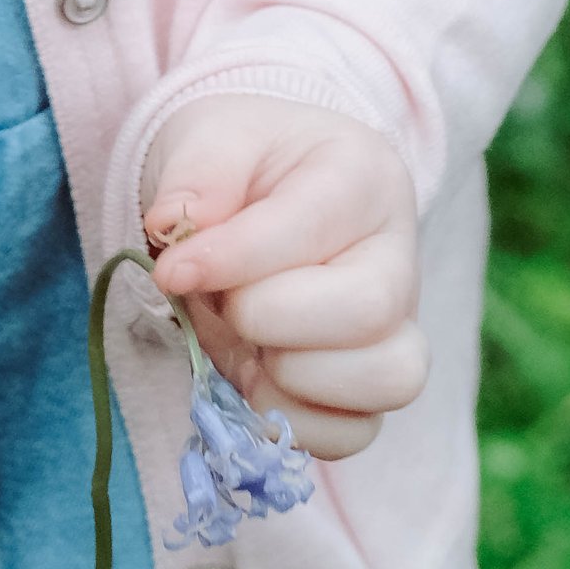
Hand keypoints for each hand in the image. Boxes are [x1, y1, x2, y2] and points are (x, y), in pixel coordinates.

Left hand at [142, 95, 425, 460]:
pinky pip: (356, 432)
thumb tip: (172, 227)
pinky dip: (294, 420)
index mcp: (365, 176)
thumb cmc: (243, 163)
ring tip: (247, 339)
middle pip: (367, 310)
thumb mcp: (212, 136)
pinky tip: (257, 376)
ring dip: (290, 374)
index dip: (234, 258)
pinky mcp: (374, 386)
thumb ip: (197, 173)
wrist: (259, 193)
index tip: (171, 270)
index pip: (313, 227)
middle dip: (266, 316)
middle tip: (222, 299)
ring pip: (388, 380)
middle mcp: (397, 255)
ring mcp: (398, 328)